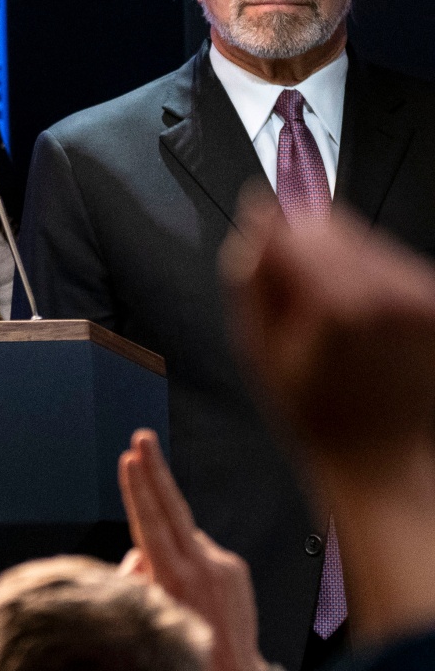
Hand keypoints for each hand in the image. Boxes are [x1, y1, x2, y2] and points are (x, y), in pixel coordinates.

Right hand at [117, 429, 266, 670]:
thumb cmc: (184, 656)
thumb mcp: (152, 617)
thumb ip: (142, 578)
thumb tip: (141, 556)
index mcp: (177, 578)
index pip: (151, 523)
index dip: (138, 489)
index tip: (129, 459)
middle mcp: (203, 565)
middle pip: (171, 508)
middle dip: (154, 470)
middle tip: (141, 437)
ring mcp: (224, 566)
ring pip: (181, 537)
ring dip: (166, 548)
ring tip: (169, 596)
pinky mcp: (236, 570)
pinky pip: (200, 554)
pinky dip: (186, 564)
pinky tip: (191, 598)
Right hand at [223, 193, 434, 478]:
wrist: (378, 452)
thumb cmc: (314, 412)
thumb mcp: (256, 348)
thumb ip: (252, 276)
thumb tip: (256, 218)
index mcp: (338, 305)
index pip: (294, 227)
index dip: (269, 227)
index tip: (258, 227)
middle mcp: (388, 293)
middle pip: (330, 225)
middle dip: (303, 245)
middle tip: (292, 296)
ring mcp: (417, 295)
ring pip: (361, 239)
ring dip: (335, 260)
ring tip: (326, 317)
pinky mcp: (432, 300)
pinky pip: (388, 261)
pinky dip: (365, 277)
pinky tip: (355, 321)